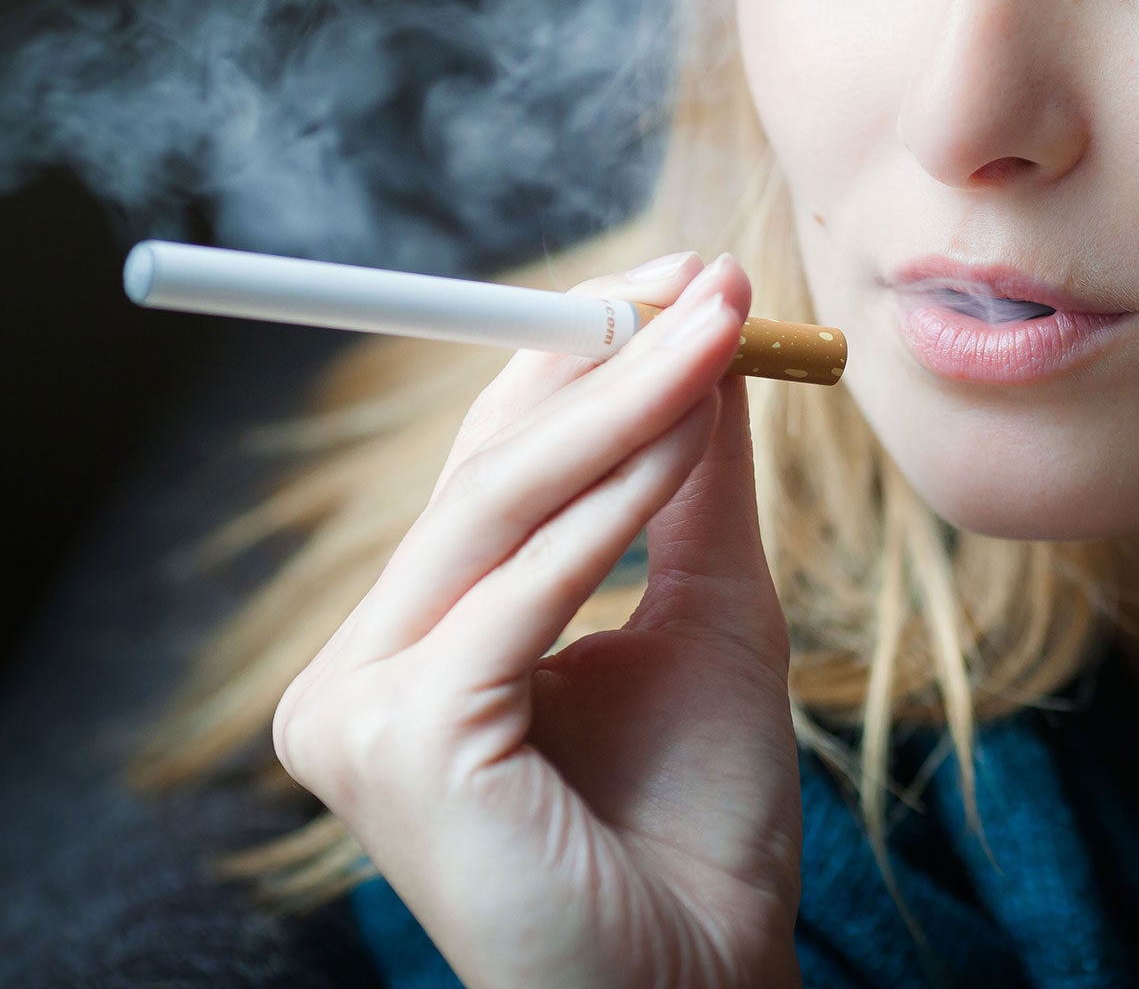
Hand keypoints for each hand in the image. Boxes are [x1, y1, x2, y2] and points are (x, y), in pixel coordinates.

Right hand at [273, 251, 800, 988]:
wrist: (706, 987)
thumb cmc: (698, 824)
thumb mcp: (706, 611)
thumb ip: (690, 486)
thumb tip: (702, 337)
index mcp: (414, 646)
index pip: (485, 469)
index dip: (576, 362)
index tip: (681, 281)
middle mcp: (359, 675)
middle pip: (482, 472)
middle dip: (602, 360)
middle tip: (707, 279)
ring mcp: (359, 713)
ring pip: (498, 509)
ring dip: (623, 407)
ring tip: (721, 331)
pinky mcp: (398, 746)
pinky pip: (520, 590)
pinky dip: (613, 505)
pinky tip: (690, 436)